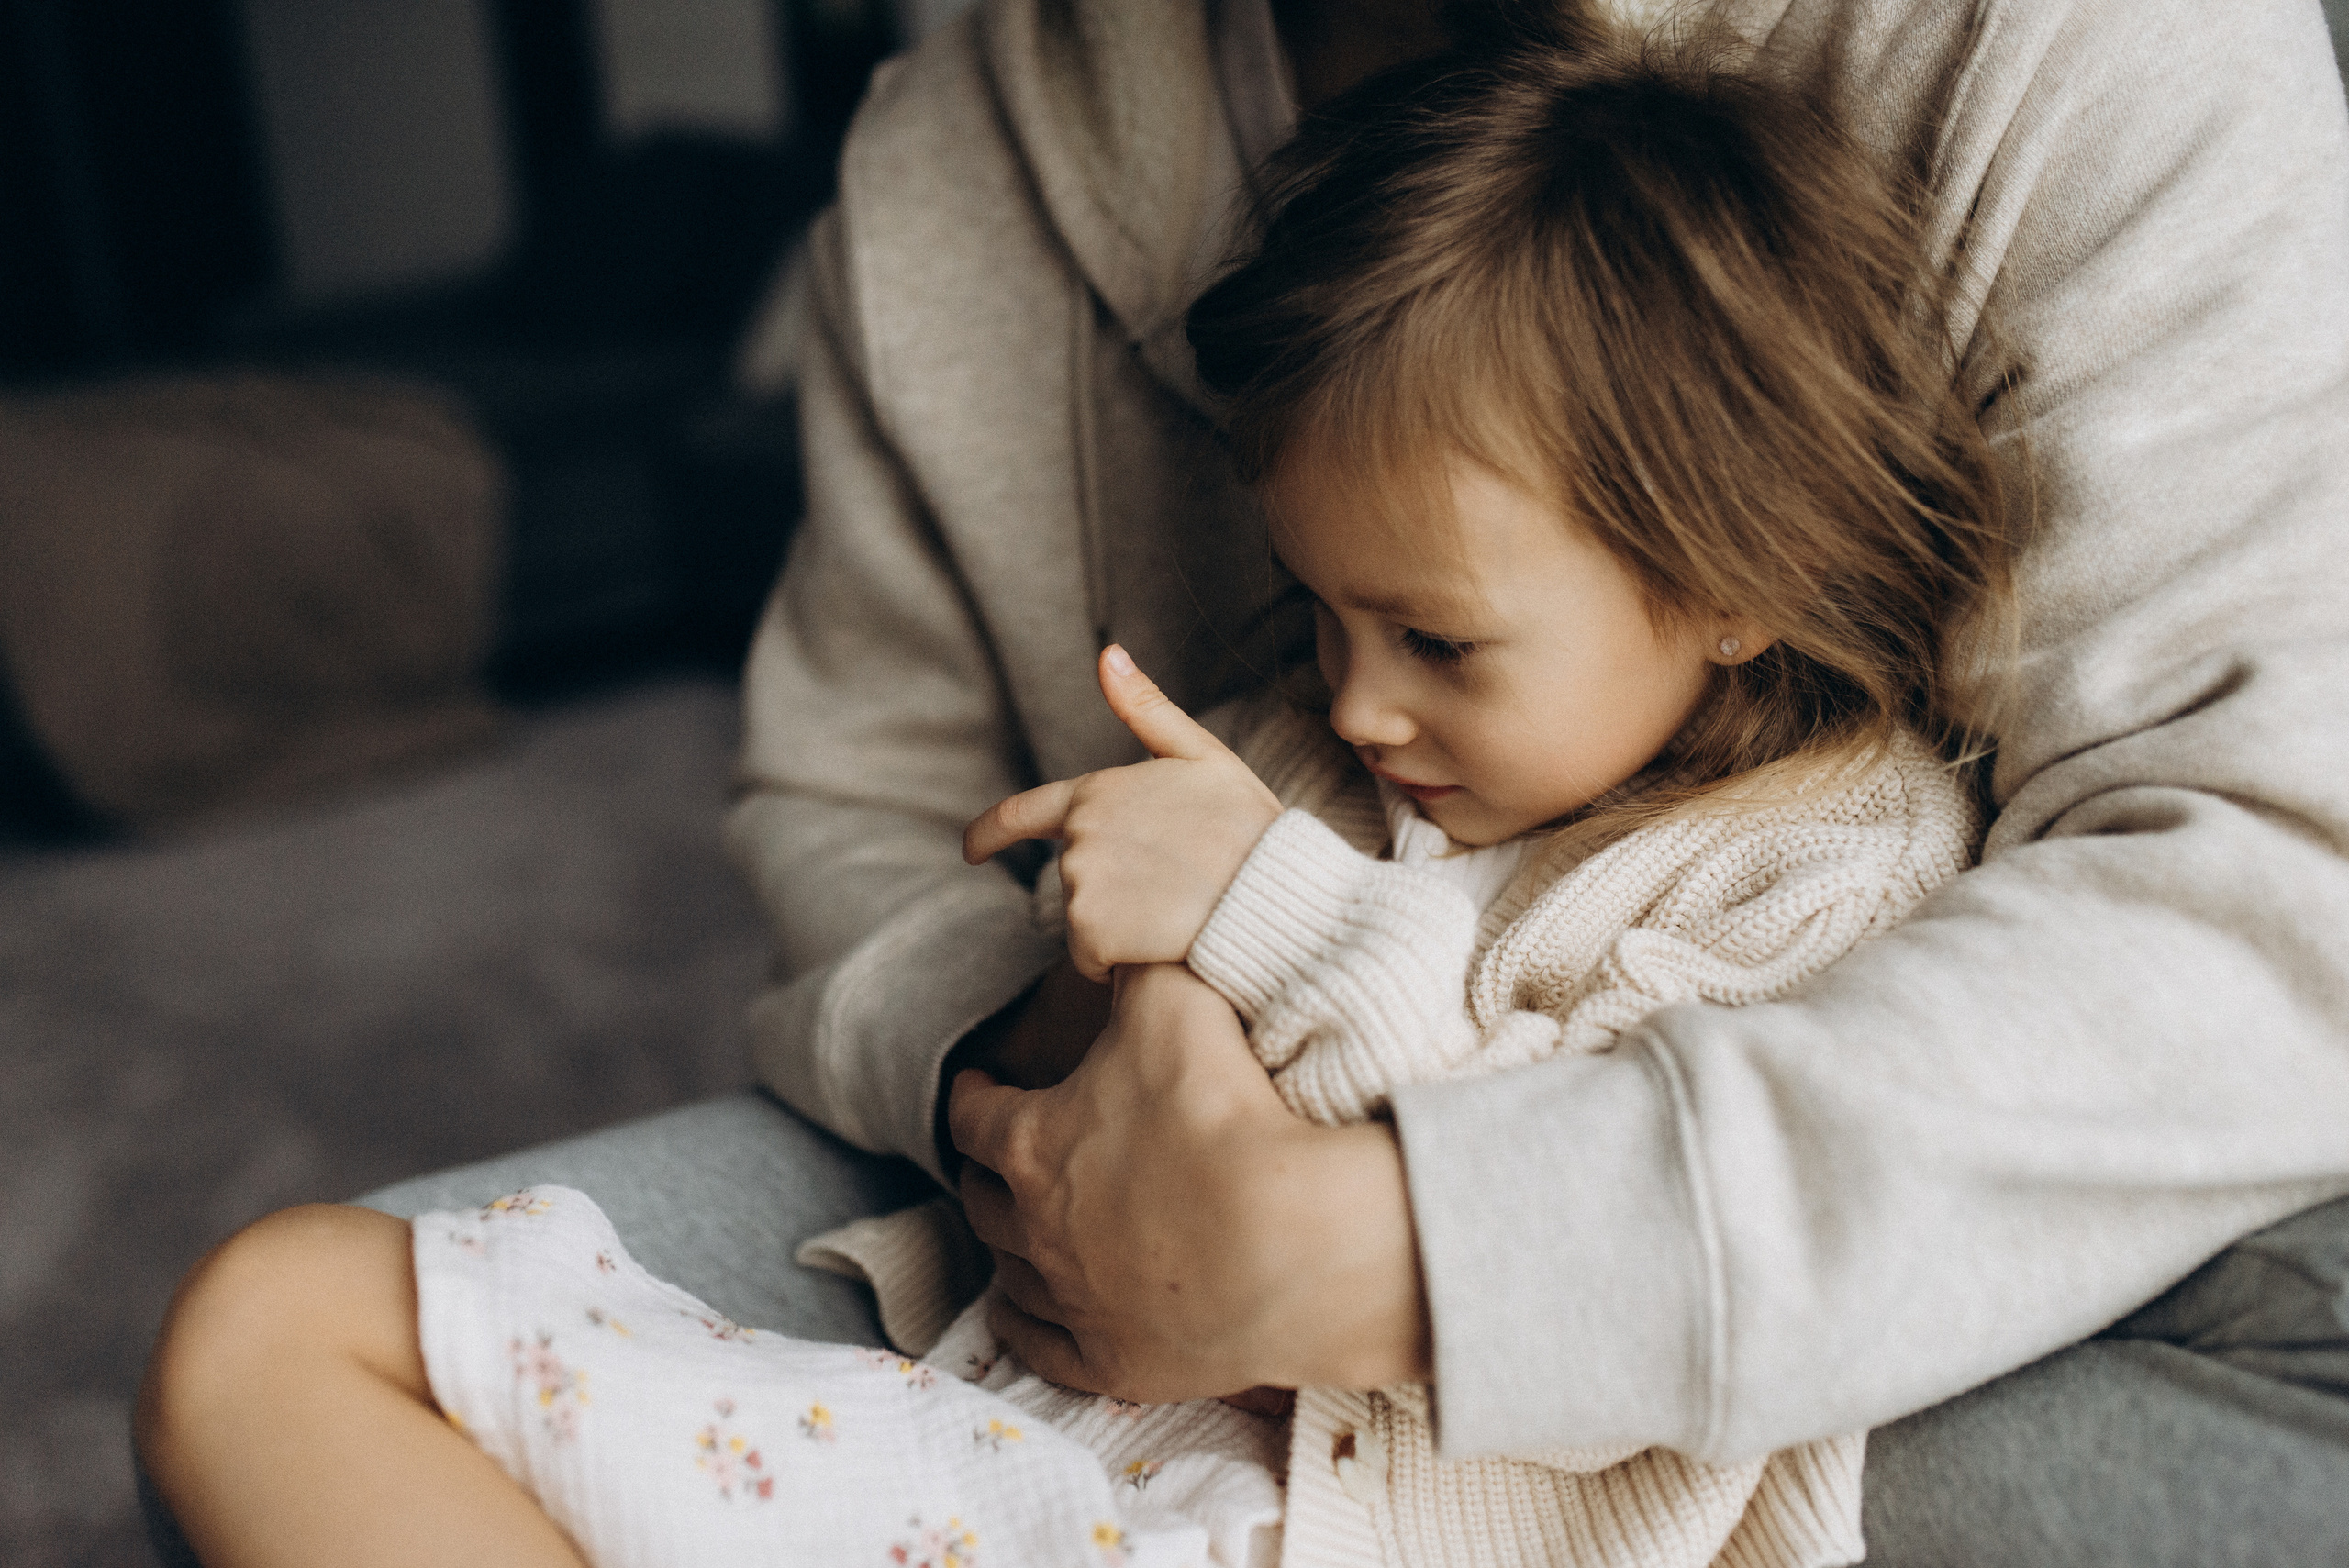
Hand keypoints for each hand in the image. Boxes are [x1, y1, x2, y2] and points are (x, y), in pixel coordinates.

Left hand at [949, 963, 1430, 1400]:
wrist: (1294, 1243)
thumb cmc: (1226, 1115)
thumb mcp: (1174, 1001)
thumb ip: (1135, 962)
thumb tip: (1115, 929)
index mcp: (1034, 1143)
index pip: (974, 1115)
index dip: (971, 1092)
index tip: (976, 1080)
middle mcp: (1035, 1228)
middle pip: (983, 1198)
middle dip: (982, 1170)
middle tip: (993, 1154)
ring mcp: (1073, 1302)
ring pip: (1009, 1274)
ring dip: (1004, 1245)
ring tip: (1012, 1227)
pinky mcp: (1114, 1362)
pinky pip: (1042, 1348)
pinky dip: (1024, 1325)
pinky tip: (1019, 1311)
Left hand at [963, 646, 1281, 980]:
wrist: (1274, 896)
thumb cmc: (1249, 828)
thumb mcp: (1204, 757)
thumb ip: (1148, 710)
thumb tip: (1108, 655)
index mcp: (1097, 793)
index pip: (1024, 813)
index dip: (991, 832)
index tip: (970, 850)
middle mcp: (1077, 838)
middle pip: (1079, 877)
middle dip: (1118, 887)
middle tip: (1178, 884)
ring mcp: (1080, 887)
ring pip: (1088, 920)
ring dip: (1124, 923)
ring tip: (1179, 911)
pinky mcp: (1090, 934)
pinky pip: (1093, 959)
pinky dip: (1122, 960)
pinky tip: (1164, 943)